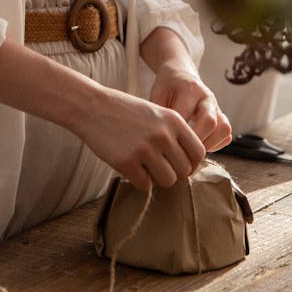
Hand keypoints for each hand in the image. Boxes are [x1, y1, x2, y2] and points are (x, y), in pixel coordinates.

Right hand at [74, 87, 207, 190]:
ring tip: (146, 167)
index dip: (191, 163)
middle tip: (159, 166)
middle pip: (184, 171)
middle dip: (173, 172)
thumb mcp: (157, 112)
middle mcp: (163, 135)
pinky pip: (145, 184)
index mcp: (173, 120)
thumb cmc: (125, 111)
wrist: (93, 107)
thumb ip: (174, 133)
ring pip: (168, 181)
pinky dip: (138, 180)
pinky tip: (130, 166)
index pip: (198, 153)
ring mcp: (145, 149)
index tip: (179, 163)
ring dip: (158, 178)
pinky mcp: (127, 162)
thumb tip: (189, 164)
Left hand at [148, 64, 231, 153]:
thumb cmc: (166, 88)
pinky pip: (226, 134)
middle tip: (183, 150)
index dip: (176, 133)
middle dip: (196, 141)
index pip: (186, 116)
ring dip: (210, 144)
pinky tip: (200, 145)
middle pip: (210, 122)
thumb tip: (162, 140)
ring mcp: (216, 106)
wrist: (180, 74)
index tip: (167, 144)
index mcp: (190, 89)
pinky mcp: (221, 115)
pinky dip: (216, 144)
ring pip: (224, 128)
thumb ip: (161, 115)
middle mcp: (207, 97)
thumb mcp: (158, 96)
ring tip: (193, 149)